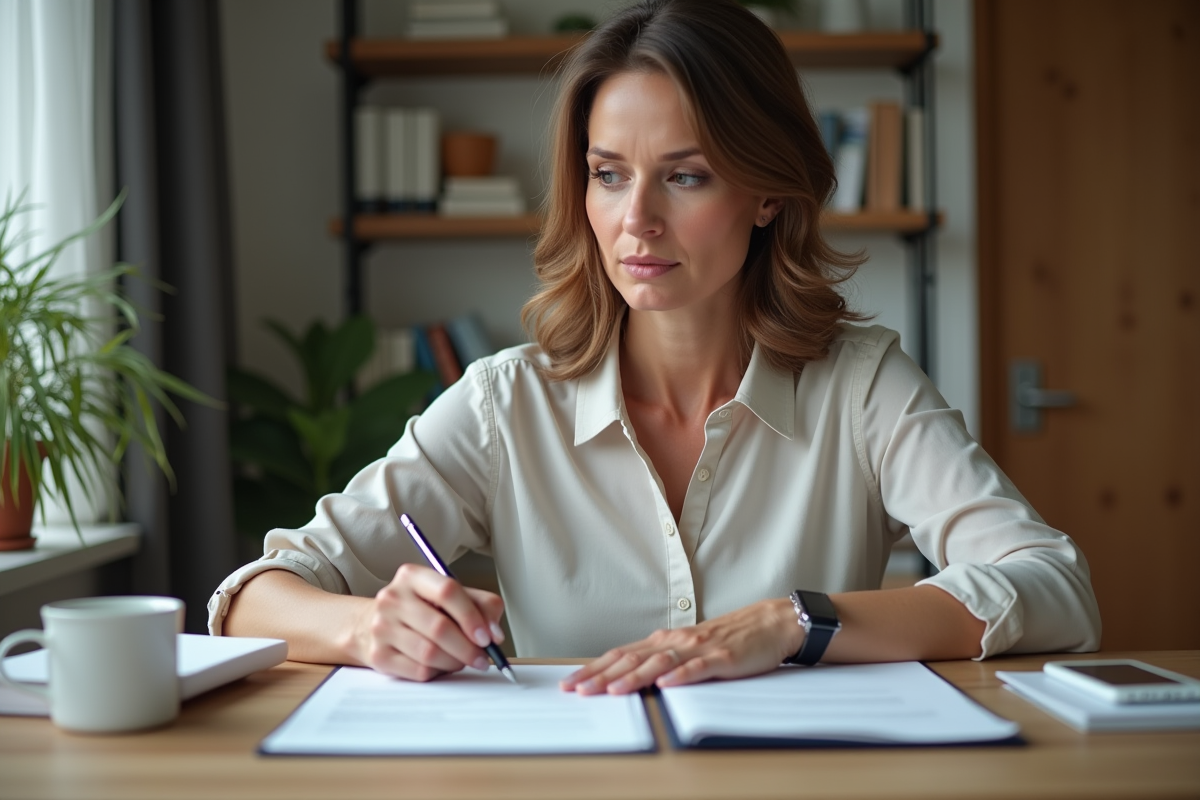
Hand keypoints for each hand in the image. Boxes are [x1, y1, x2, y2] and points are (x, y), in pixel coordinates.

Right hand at [353, 563, 506, 681]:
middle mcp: (393, 598)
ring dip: (455, 662)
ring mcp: (382, 627)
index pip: (447, 591)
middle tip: (482, 657)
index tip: (488, 636)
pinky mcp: (379, 655)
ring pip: (430, 653)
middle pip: (439, 627)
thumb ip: (480, 605)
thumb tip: (494, 634)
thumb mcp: (450, 597)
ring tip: (462, 661)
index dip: (472, 616)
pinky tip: (440, 666)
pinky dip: (437, 672)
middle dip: (468, 648)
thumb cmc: (420, 609)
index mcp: (412, 576)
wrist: (371, 624)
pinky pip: (418, 671)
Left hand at [560, 598, 802, 694]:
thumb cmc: (728, 638)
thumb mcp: (689, 649)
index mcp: (665, 640)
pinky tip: (665, 684)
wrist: (769, 623)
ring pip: (659, 662)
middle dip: (602, 676)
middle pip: (632, 659)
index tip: (571, 683)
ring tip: (612, 690)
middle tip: (577, 690)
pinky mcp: (722, 656)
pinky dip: (680, 675)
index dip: (595, 669)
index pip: (621, 655)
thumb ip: (661, 661)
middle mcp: (676, 641)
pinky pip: (698, 668)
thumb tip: (629, 677)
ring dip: (634, 677)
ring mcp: (698, 648)